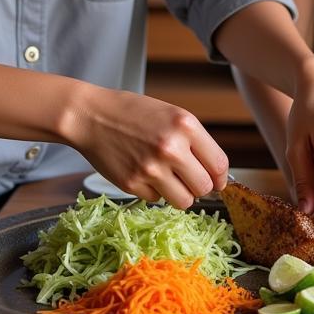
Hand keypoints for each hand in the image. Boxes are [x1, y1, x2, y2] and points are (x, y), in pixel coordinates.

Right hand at [72, 85, 228, 208]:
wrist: (92, 116)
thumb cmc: (133, 113)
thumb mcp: (171, 115)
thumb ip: (195, 141)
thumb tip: (216, 174)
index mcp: (186, 126)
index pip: (219, 164)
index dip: (220, 177)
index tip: (217, 180)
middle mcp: (171, 148)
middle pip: (204, 187)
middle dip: (199, 186)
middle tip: (188, 178)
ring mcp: (151, 169)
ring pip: (184, 201)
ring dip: (179, 193)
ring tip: (167, 177)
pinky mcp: (132, 184)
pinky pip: (156, 199)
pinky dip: (154, 191)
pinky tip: (142, 171)